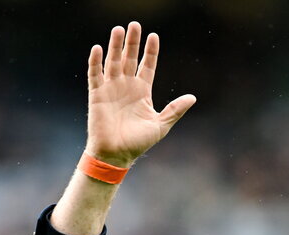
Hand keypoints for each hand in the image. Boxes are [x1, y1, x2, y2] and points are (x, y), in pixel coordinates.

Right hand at [86, 22, 195, 167]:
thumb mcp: (161, 126)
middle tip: (135, 24)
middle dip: (132, 42)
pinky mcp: (97, 95)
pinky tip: (98, 48)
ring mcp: (111, 89)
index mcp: (142, 92)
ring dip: (115, 46)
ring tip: (119, 30)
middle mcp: (126, 87)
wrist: (116, 156)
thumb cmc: (137, 143)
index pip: (147, 66)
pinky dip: (96, 62)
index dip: (150, 51)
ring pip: (113, 62)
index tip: (154, 36)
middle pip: (129, 58)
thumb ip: (175, 110)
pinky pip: (95, 75)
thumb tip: (193, 98)